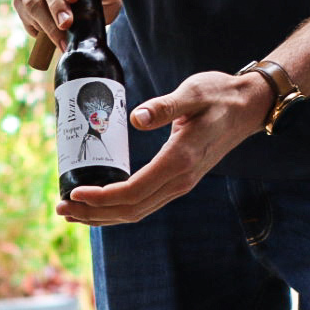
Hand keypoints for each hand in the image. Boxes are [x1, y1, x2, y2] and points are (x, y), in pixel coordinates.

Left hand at [58, 70, 273, 223]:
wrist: (249, 106)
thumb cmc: (219, 94)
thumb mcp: (192, 92)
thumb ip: (166, 106)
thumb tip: (137, 117)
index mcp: (179, 161)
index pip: (132, 191)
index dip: (101, 197)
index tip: (75, 193)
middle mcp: (180, 180)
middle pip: (130, 209)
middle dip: (93, 213)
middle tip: (61, 208)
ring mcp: (180, 184)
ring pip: (136, 211)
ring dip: (103, 216)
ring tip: (73, 212)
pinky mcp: (177, 181)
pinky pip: (143, 203)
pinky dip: (118, 208)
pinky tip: (99, 205)